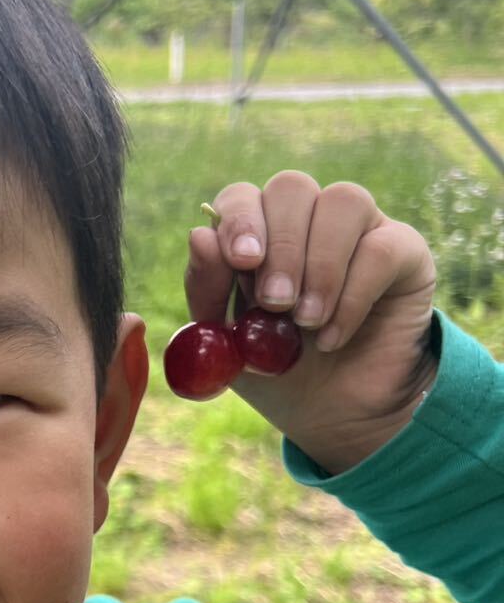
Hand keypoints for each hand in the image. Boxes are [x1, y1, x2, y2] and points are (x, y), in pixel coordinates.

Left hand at [186, 171, 438, 473]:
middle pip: (291, 188)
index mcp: (259, 233)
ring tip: (306, 322)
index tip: (242, 261)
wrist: (335, 414)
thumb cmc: (276, 372)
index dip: (240, 220)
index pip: (242, 197)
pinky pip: (382, 248)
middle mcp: (308, 219)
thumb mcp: (228, 343)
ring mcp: (359, 228)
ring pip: (344, 201)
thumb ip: (208, 291)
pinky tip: (333, 338)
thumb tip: (198, 234)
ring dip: (320, 265)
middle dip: (281, 245)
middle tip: (275, 302)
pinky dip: (353, 295)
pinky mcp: (404, 251)